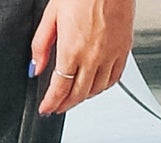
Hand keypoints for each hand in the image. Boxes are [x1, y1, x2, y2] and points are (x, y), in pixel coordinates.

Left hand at [31, 0, 133, 115]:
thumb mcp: (52, 15)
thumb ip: (41, 45)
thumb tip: (35, 68)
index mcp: (72, 50)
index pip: (59, 90)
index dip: (51, 104)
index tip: (46, 109)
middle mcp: (93, 56)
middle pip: (78, 94)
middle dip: (64, 105)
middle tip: (57, 107)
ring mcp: (111, 54)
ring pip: (96, 90)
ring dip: (83, 98)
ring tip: (74, 97)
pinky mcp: (124, 48)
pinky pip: (114, 78)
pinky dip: (103, 87)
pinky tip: (96, 85)